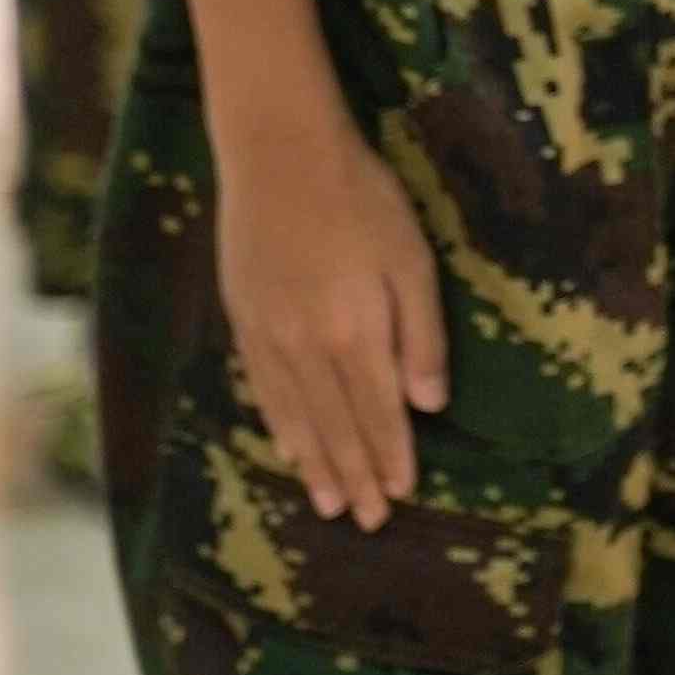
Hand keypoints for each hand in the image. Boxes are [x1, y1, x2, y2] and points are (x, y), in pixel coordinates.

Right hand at [215, 98, 447, 525]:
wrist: (279, 154)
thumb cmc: (361, 199)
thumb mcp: (412, 262)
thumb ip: (422, 336)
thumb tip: (430, 404)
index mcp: (355, 335)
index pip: (377, 414)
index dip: (391, 457)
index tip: (401, 495)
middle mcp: (307, 347)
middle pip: (335, 426)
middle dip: (355, 476)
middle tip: (367, 520)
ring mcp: (269, 335)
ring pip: (295, 416)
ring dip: (315, 464)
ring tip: (328, 504)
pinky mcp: (243, 318)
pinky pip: (262, 388)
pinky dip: (278, 425)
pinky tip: (287, 447)